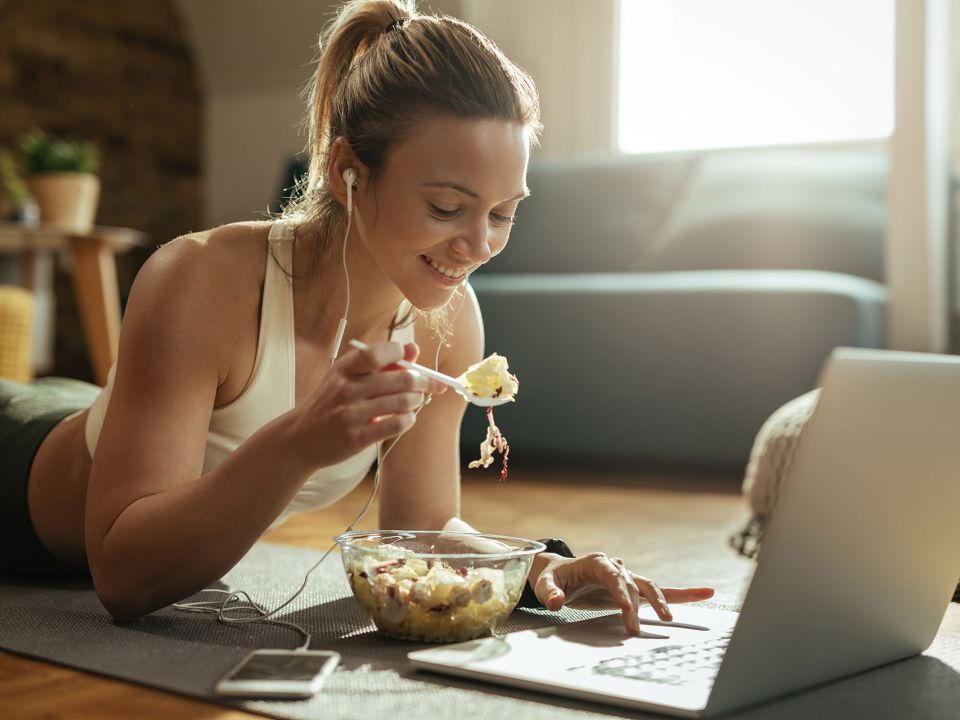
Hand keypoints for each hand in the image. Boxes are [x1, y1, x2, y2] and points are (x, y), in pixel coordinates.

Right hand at [291, 341, 445, 467]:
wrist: (301, 437)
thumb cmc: (331, 402)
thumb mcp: (347, 376)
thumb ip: (381, 361)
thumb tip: (413, 348)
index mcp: (344, 369)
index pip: (377, 353)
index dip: (399, 353)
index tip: (408, 358)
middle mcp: (346, 389)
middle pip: (400, 379)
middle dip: (421, 381)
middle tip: (425, 384)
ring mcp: (351, 414)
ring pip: (402, 402)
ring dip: (416, 400)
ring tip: (415, 401)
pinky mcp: (356, 438)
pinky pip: (396, 425)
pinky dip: (408, 420)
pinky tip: (406, 418)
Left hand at [528, 551, 714, 635]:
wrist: (558, 573)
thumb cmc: (553, 578)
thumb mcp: (545, 583)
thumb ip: (549, 593)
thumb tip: (557, 603)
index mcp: (597, 562)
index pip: (613, 576)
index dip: (620, 593)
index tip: (626, 612)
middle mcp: (616, 566)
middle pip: (631, 586)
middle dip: (635, 607)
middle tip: (633, 629)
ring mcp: (627, 577)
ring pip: (649, 587)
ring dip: (661, 602)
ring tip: (670, 618)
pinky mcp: (633, 588)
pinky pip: (660, 589)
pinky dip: (682, 594)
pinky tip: (706, 593)